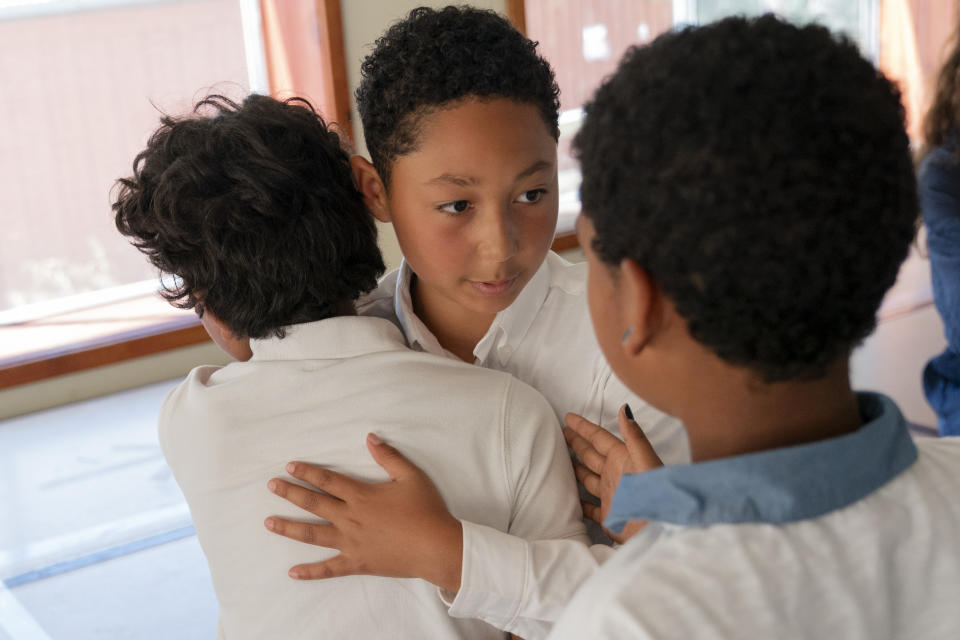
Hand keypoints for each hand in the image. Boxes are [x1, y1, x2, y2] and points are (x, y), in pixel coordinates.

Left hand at [264, 433, 463, 592]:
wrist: (436, 547)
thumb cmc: (426, 510)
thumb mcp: (411, 476)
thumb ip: (389, 457)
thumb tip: (370, 437)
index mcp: (361, 496)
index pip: (328, 481)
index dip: (308, 472)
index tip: (289, 466)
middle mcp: (350, 518)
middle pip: (314, 503)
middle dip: (290, 493)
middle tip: (271, 486)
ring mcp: (351, 543)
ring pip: (313, 534)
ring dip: (289, 528)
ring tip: (269, 523)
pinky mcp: (357, 563)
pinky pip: (329, 569)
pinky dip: (310, 572)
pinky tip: (292, 573)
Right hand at [563, 405, 662, 542]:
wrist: (661, 531)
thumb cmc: (656, 494)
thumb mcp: (645, 461)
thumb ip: (634, 436)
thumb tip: (624, 408)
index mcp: (623, 459)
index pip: (599, 438)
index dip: (584, 427)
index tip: (568, 417)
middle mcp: (616, 475)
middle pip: (591, 455)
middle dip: (577, 443)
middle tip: (561, 433)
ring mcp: (612, 496)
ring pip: (588, 478)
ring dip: (576, 468)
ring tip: (560, 460)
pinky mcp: (609, 517)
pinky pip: (589, 507)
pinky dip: (579, 501)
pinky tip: (570, 497)